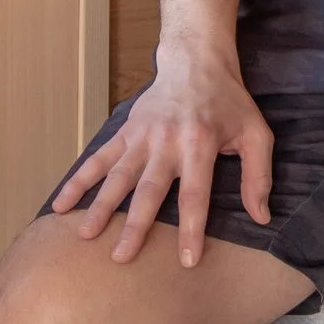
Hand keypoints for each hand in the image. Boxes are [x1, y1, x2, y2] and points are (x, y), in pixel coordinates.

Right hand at [49, 35, 272, 265]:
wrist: (195, 62)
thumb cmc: (229, 103)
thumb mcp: (256, 133)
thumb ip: (258, 175)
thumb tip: (261, 216)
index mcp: (201, 144)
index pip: (196, 194)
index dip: (192, 228)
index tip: (187, 261)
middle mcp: (167, 142)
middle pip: (149, 189)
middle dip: (135, 225)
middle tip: (121, 258)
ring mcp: (141, 137)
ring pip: (118, 175)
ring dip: (100, 205)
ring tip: (85, 235)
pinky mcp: (125, 132)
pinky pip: (98, 158)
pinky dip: (79, 181)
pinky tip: (62, 205)